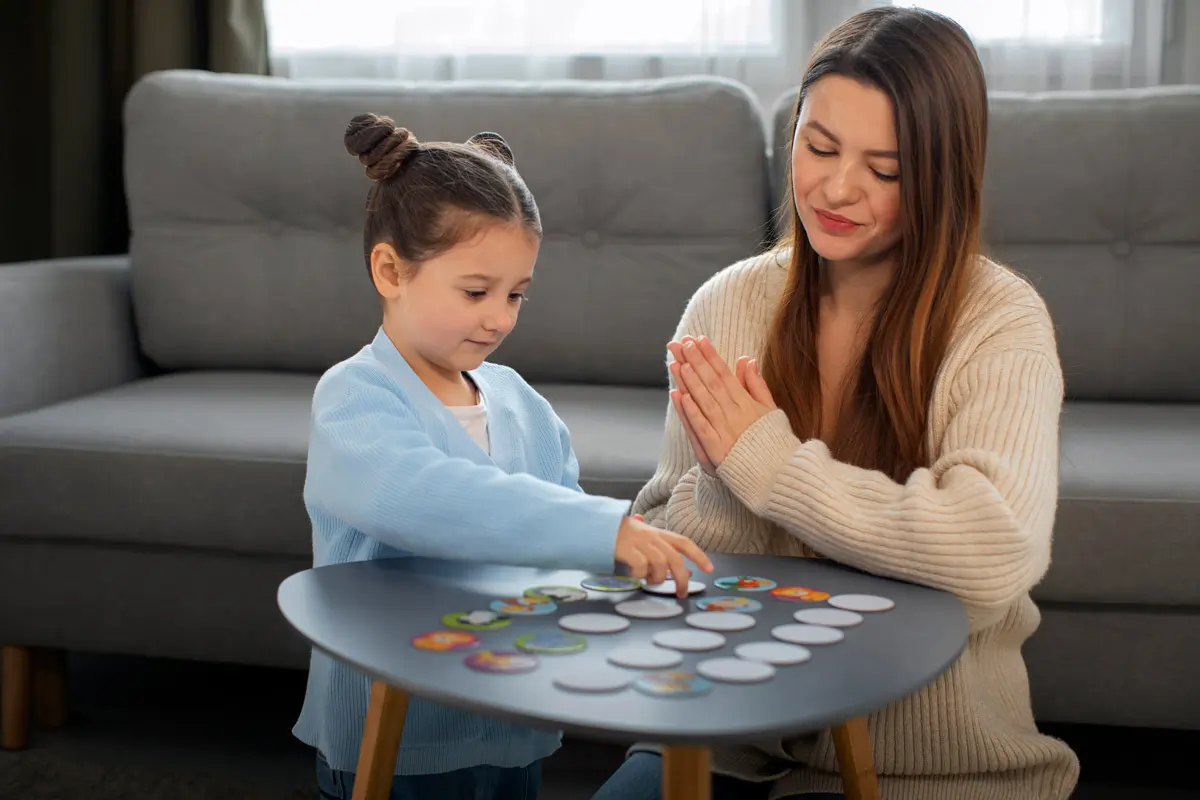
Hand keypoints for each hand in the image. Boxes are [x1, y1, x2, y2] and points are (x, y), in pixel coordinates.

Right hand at [614, 515, 713, 597]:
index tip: (709, 569)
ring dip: (657, 577)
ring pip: (660, 564)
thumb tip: (668, 564)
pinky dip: (640, 574)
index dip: (699, 555)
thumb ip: (655, 545)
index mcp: (659, 534)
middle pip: (675, 559)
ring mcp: (640, 543)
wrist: (599, 525)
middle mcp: (652, 537)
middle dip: (682, 579)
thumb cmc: (621, 533)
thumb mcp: (641, 535)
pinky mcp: (627, 549)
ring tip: (648, 580)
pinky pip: (641, 566)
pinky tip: (633, 574)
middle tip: (681, 593)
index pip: (684, 543)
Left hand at [668, 336, 776, 467]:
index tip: (699, 340)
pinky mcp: (717, 449)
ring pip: (705, 401)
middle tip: (682, 343)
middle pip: (712, 383)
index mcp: (747, 403)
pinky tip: (681, 396)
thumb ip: (757, 385)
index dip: (711, 356)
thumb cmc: (772, 441)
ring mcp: (725, 431)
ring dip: (691, 382)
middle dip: (696, 362)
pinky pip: (702, 427)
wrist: (778, 474)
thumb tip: (747, 360)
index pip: (726, 374)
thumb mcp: (770, 410)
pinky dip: (692, 412)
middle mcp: (735, 414)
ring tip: (679, 363)